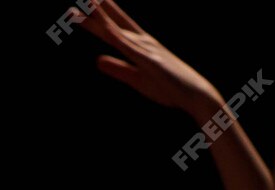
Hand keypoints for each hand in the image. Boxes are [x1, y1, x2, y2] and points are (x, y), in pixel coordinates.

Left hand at [81, 1, 217, 113]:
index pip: (114, 28)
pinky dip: (118, 36)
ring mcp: (147, 49)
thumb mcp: (136, 79)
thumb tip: (97, 60)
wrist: (196, 95)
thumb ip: (117, 68)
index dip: (96, 18)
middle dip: (98, 11)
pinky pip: (131, 48)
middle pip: (115, 24)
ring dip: (104, 18)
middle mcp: (143, 42)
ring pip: (120, 31)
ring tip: (89, 2)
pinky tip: (107, 28)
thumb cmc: (169, 88)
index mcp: (139, 46)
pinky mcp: (151, 61)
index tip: (78, 10)